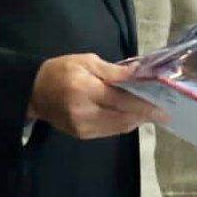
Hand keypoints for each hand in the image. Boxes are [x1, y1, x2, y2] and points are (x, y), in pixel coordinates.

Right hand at [27, 54, 168, 138]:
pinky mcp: (81, 135)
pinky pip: (109, 131)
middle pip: (123, 118)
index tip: (163, 107)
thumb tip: (139, 74)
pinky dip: (124, 123)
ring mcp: (82, 127)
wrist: (33, 91)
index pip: (122, 101)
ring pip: (118, 127)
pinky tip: (133, 114)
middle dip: (145, 115)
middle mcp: (84, 113)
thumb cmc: (61, 70)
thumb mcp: (88, 62)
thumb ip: (114, 71)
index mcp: (85, 91)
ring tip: (152, 111)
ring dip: (136, 120)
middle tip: (163, 110)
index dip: (144, 105)